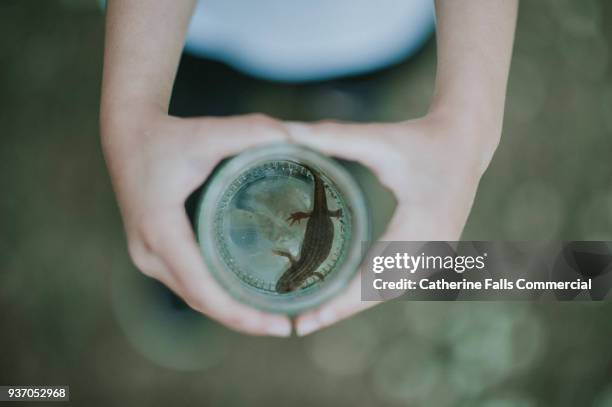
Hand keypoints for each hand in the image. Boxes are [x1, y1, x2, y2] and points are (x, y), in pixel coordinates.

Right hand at [101, 110, 292, 335]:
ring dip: (231, 312)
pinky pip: (189, 285)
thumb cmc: (166, 136)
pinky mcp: (152, 253)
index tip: (281, 325)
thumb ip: (250, 132)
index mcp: (160, 230)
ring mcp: (147, 256)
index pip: (204, 288)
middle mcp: (148, 252)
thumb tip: (295, 137)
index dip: (242, 313)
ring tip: (272, 318)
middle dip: (244, 320)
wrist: (126, 135)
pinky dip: (217, 297)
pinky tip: (245, 298)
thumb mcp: (207, 134)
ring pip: (194, 297)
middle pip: (202, 301)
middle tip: (287, 325)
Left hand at [286, 111, 500, 334]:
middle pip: (380, 293)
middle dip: (341, 311)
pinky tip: (344, 291)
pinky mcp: (433, 249)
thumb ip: (333, 137)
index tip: (308, 321)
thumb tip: (286, 133)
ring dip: (355, 303)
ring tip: (316, 313)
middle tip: (300, 325)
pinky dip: (370, 289)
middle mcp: (431, 247)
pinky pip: (398, 278)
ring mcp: (435, 252)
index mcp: (420, 225)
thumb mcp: (377, 139)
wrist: (466, 141)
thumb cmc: (421, 138)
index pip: (374, 277)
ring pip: (390, 289)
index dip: (339, 303)